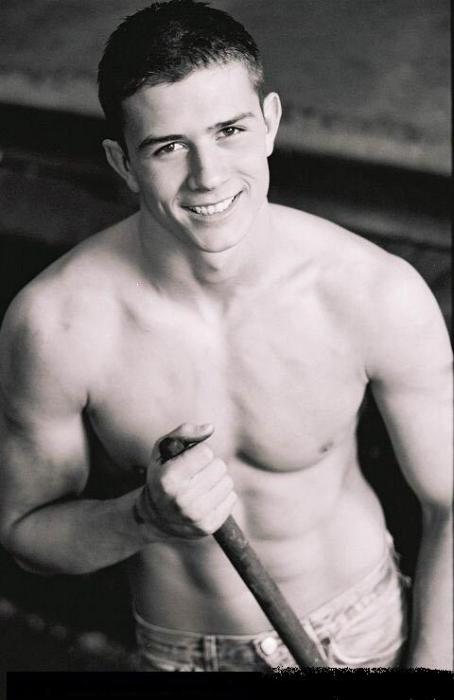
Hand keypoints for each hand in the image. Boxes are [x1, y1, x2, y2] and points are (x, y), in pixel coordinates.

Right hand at [135, 423, 236, 538]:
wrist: (155, 516)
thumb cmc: (162, 475)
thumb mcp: (163, 450)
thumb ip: (184, 432)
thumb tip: (210, 428)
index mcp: (168, 479)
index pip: (206, 453)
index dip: (199, 453)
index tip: (188, 461)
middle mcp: (181, 499)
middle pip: (219, 466)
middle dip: (209, 466)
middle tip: (195, 475)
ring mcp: (196, 516)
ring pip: (228, 482)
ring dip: (217, 481)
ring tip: (201, 486)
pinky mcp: (208, 527)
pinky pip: (231, 498)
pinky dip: (222, 495)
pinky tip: (207, 498)